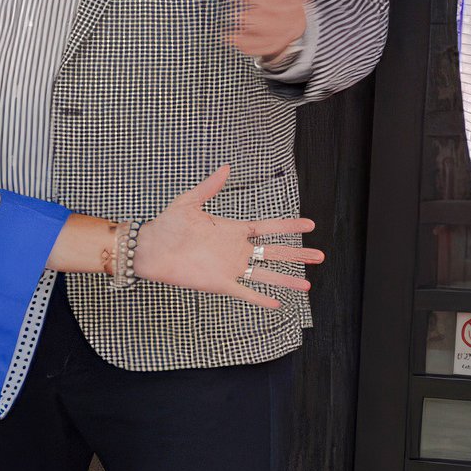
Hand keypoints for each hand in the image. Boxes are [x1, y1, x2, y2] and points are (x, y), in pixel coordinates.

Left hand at [132, 166, 321, 310]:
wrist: (149, 248)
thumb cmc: (167, 224)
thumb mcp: (189, 202)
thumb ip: (210, 187)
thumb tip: (226, 167)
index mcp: (232, 229)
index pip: (268, 227)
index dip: (289, 227)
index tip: (310, 225)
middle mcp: (235, 250)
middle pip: (273, 252)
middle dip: (297, 254)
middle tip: (320, 255)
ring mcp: (229, 268)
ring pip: (264, 274)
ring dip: (286, 279)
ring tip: (307, 285)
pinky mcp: (219, 283)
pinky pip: (244, 292)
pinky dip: (260, 298)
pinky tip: (277, 303)